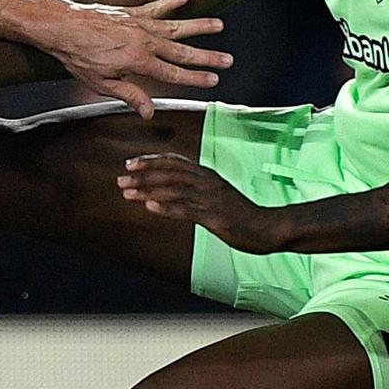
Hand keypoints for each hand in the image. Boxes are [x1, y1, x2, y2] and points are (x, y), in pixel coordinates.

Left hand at [30, 0, 229, 119]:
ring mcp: (139, 24)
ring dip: (198, 26)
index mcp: (138, 62)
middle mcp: (144, 41)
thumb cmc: (79, 58)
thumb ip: (129, 95)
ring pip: (175, 26)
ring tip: (220, 25)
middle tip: (229, 60)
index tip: (214, 80)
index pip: (173, 74)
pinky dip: (171, 1)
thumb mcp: (101, 84)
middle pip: (182, 51)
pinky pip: (156, 6)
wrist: (63, 27)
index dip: (195, 78)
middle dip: (207, 56)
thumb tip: (150, 113)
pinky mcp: (131, 12)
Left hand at [119, 153, 280, 252]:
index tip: (130, 164)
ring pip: (173, 189)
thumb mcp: (217, 196)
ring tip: (127, 193)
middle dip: (142, 175)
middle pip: (170, 172)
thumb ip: (195, 191)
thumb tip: (170, 191)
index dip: (151, 161)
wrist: (268, 228)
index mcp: (208, 176)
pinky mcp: (214, 217)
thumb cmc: (241, 214)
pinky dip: (166, 207)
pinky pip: (186, 210)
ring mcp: (211, 199)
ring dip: (147, 189)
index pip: (175, 162)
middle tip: (120, 179)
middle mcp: (207, 183)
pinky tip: (148, 206)